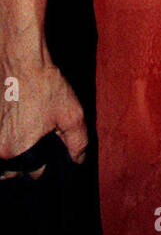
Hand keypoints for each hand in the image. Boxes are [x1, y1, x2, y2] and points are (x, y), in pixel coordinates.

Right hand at [0, 62, 87, 179]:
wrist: (21, 61)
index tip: (51, 154)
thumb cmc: (45, 86)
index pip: (34, 174)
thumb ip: (78, 142)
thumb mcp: (71, 114)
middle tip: (38, 146)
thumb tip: (78, 160)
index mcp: (18, 149)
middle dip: (25, 164)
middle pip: (12, 170)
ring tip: (25, 137)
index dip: (46, 165)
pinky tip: (16, 126)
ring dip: (12, 154)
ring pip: (2, 158)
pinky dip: (4, 140)